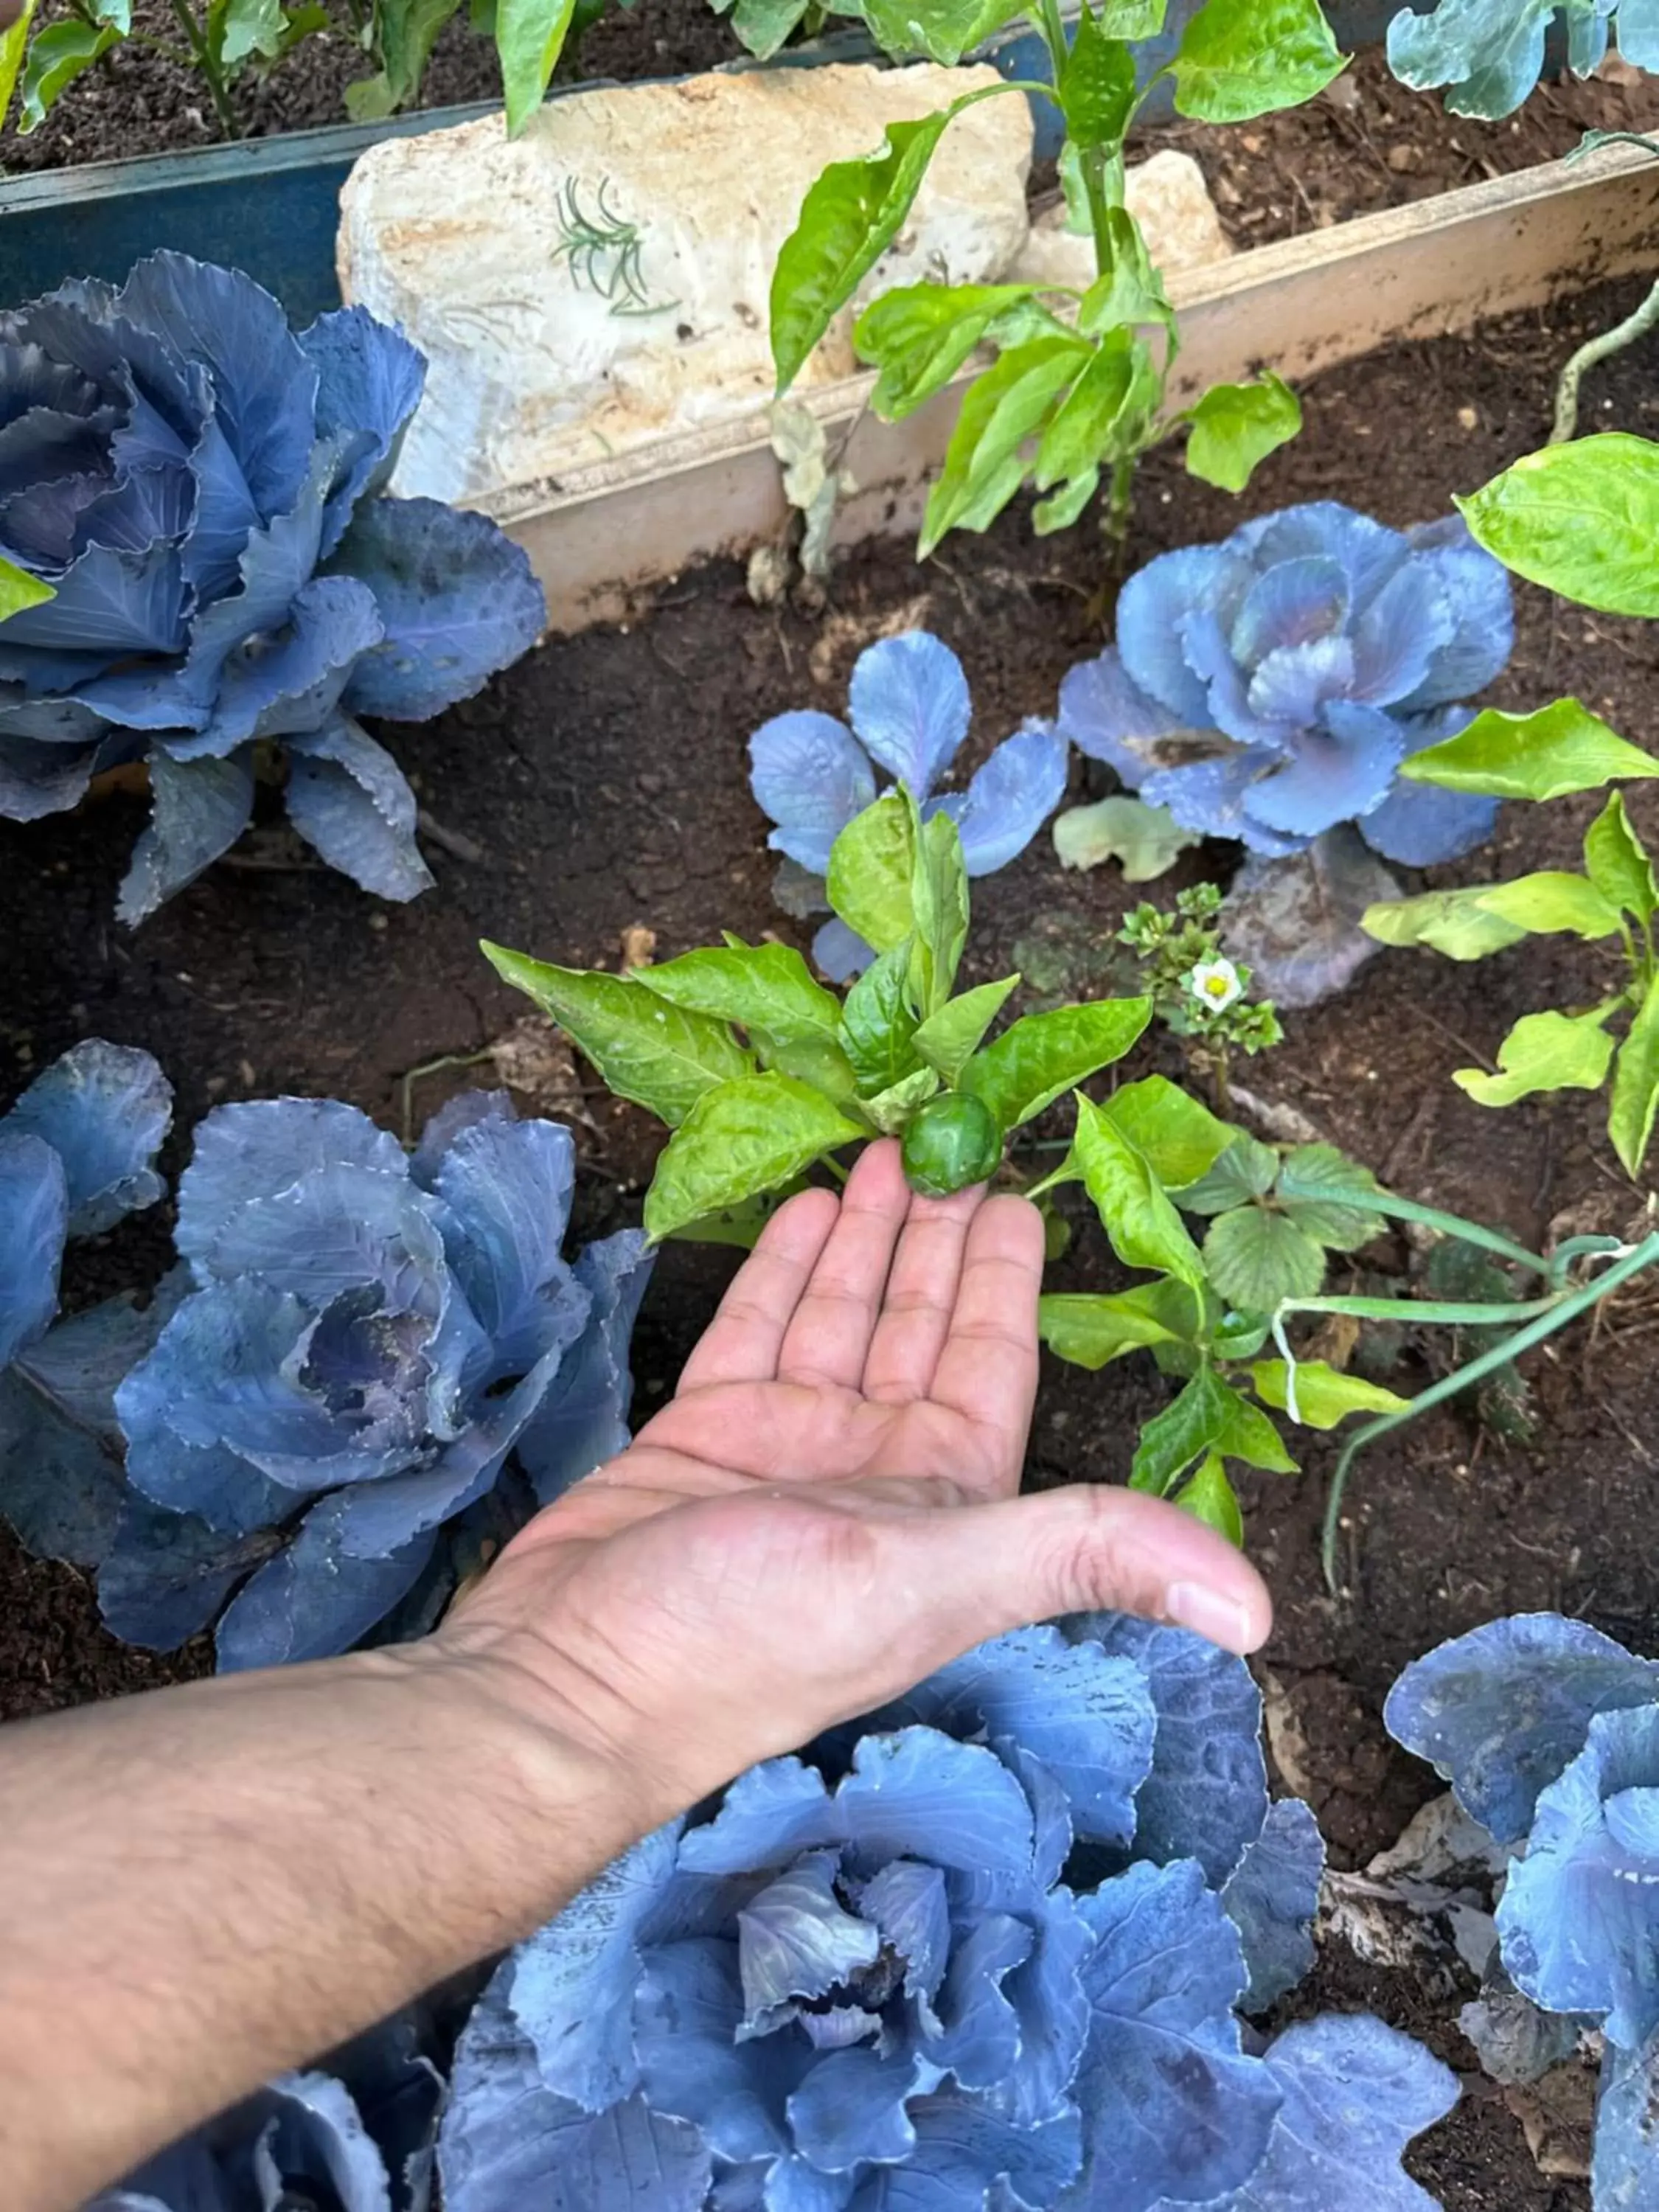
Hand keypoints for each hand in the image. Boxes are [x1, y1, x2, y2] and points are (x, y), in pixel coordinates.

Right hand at [439, 1140, 1270, 1824]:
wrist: (573, 1684)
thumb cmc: (756, 1638)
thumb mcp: (937, 1581)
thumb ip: (1087, 1553)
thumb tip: (1258, 1613)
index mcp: (947, 1502)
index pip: (994, 1362)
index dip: (1010, 1280)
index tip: (1019, 1192)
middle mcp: (875, 1469)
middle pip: (921, 1326)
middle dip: (939, 1236)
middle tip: (954, 1136)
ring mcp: (786, 1449)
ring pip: (842, 1316)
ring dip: (868, 1236)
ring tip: (888, 1148)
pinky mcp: (704, 1436)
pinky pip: (759, 1331)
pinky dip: (787, 1273)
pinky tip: (811, 1209)